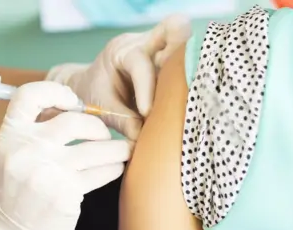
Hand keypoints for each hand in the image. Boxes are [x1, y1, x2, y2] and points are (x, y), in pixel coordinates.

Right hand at [0, 81, 130, 229]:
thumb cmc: (23, 188)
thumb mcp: (18, 154)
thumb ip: (40, 131)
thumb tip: (85, 109)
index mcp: (10, 135)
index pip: (29, 96)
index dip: (56, 92)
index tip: (74, 102)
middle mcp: (25, 149)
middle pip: (76, 121)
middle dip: (99, 128)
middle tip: (105, 137)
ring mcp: (46, 172)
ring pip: (97, 148)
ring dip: (118, 149)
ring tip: (125, 151)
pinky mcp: (65, 193)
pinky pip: (101, 172)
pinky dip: (113, 168)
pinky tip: (115, 168)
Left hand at [46, 15, 191, 139]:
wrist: (93, 84)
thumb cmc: (95, 94)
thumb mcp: (102, 108)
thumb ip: (122, 121)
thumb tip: (141, 137)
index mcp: (121, 51)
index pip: (140, 63)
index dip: (146, 88)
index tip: (147, 112)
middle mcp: (145, 43)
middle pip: (171, 29)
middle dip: (183, 46)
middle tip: (189, 74)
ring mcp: (162, 49)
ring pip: (185, 43)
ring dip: (193, 63)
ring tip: (199, 88)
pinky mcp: (172, 60)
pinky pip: (188, 61)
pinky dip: (194, 74)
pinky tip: (197, 94)